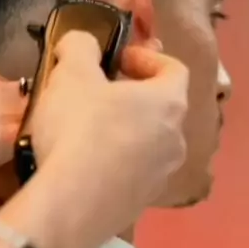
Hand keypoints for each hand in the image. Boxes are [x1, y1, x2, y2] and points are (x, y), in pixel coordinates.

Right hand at [31, 31, 187, 247]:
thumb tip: (83, 42)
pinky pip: (131, 174)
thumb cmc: (79, 127)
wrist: (72, 203)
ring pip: (147, 143)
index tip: (117, 59)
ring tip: (86, 130)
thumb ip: (80, 47)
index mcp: (169, 102)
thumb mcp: (72, 73)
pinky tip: (82, 164)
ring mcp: (161, 177)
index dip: (146, 58)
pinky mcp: (140, 205)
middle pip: (160, 108)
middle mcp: (176, 140)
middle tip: (97, 91)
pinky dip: (113, 163)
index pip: (173, 68)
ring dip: (123, 131)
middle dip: (131, 96)